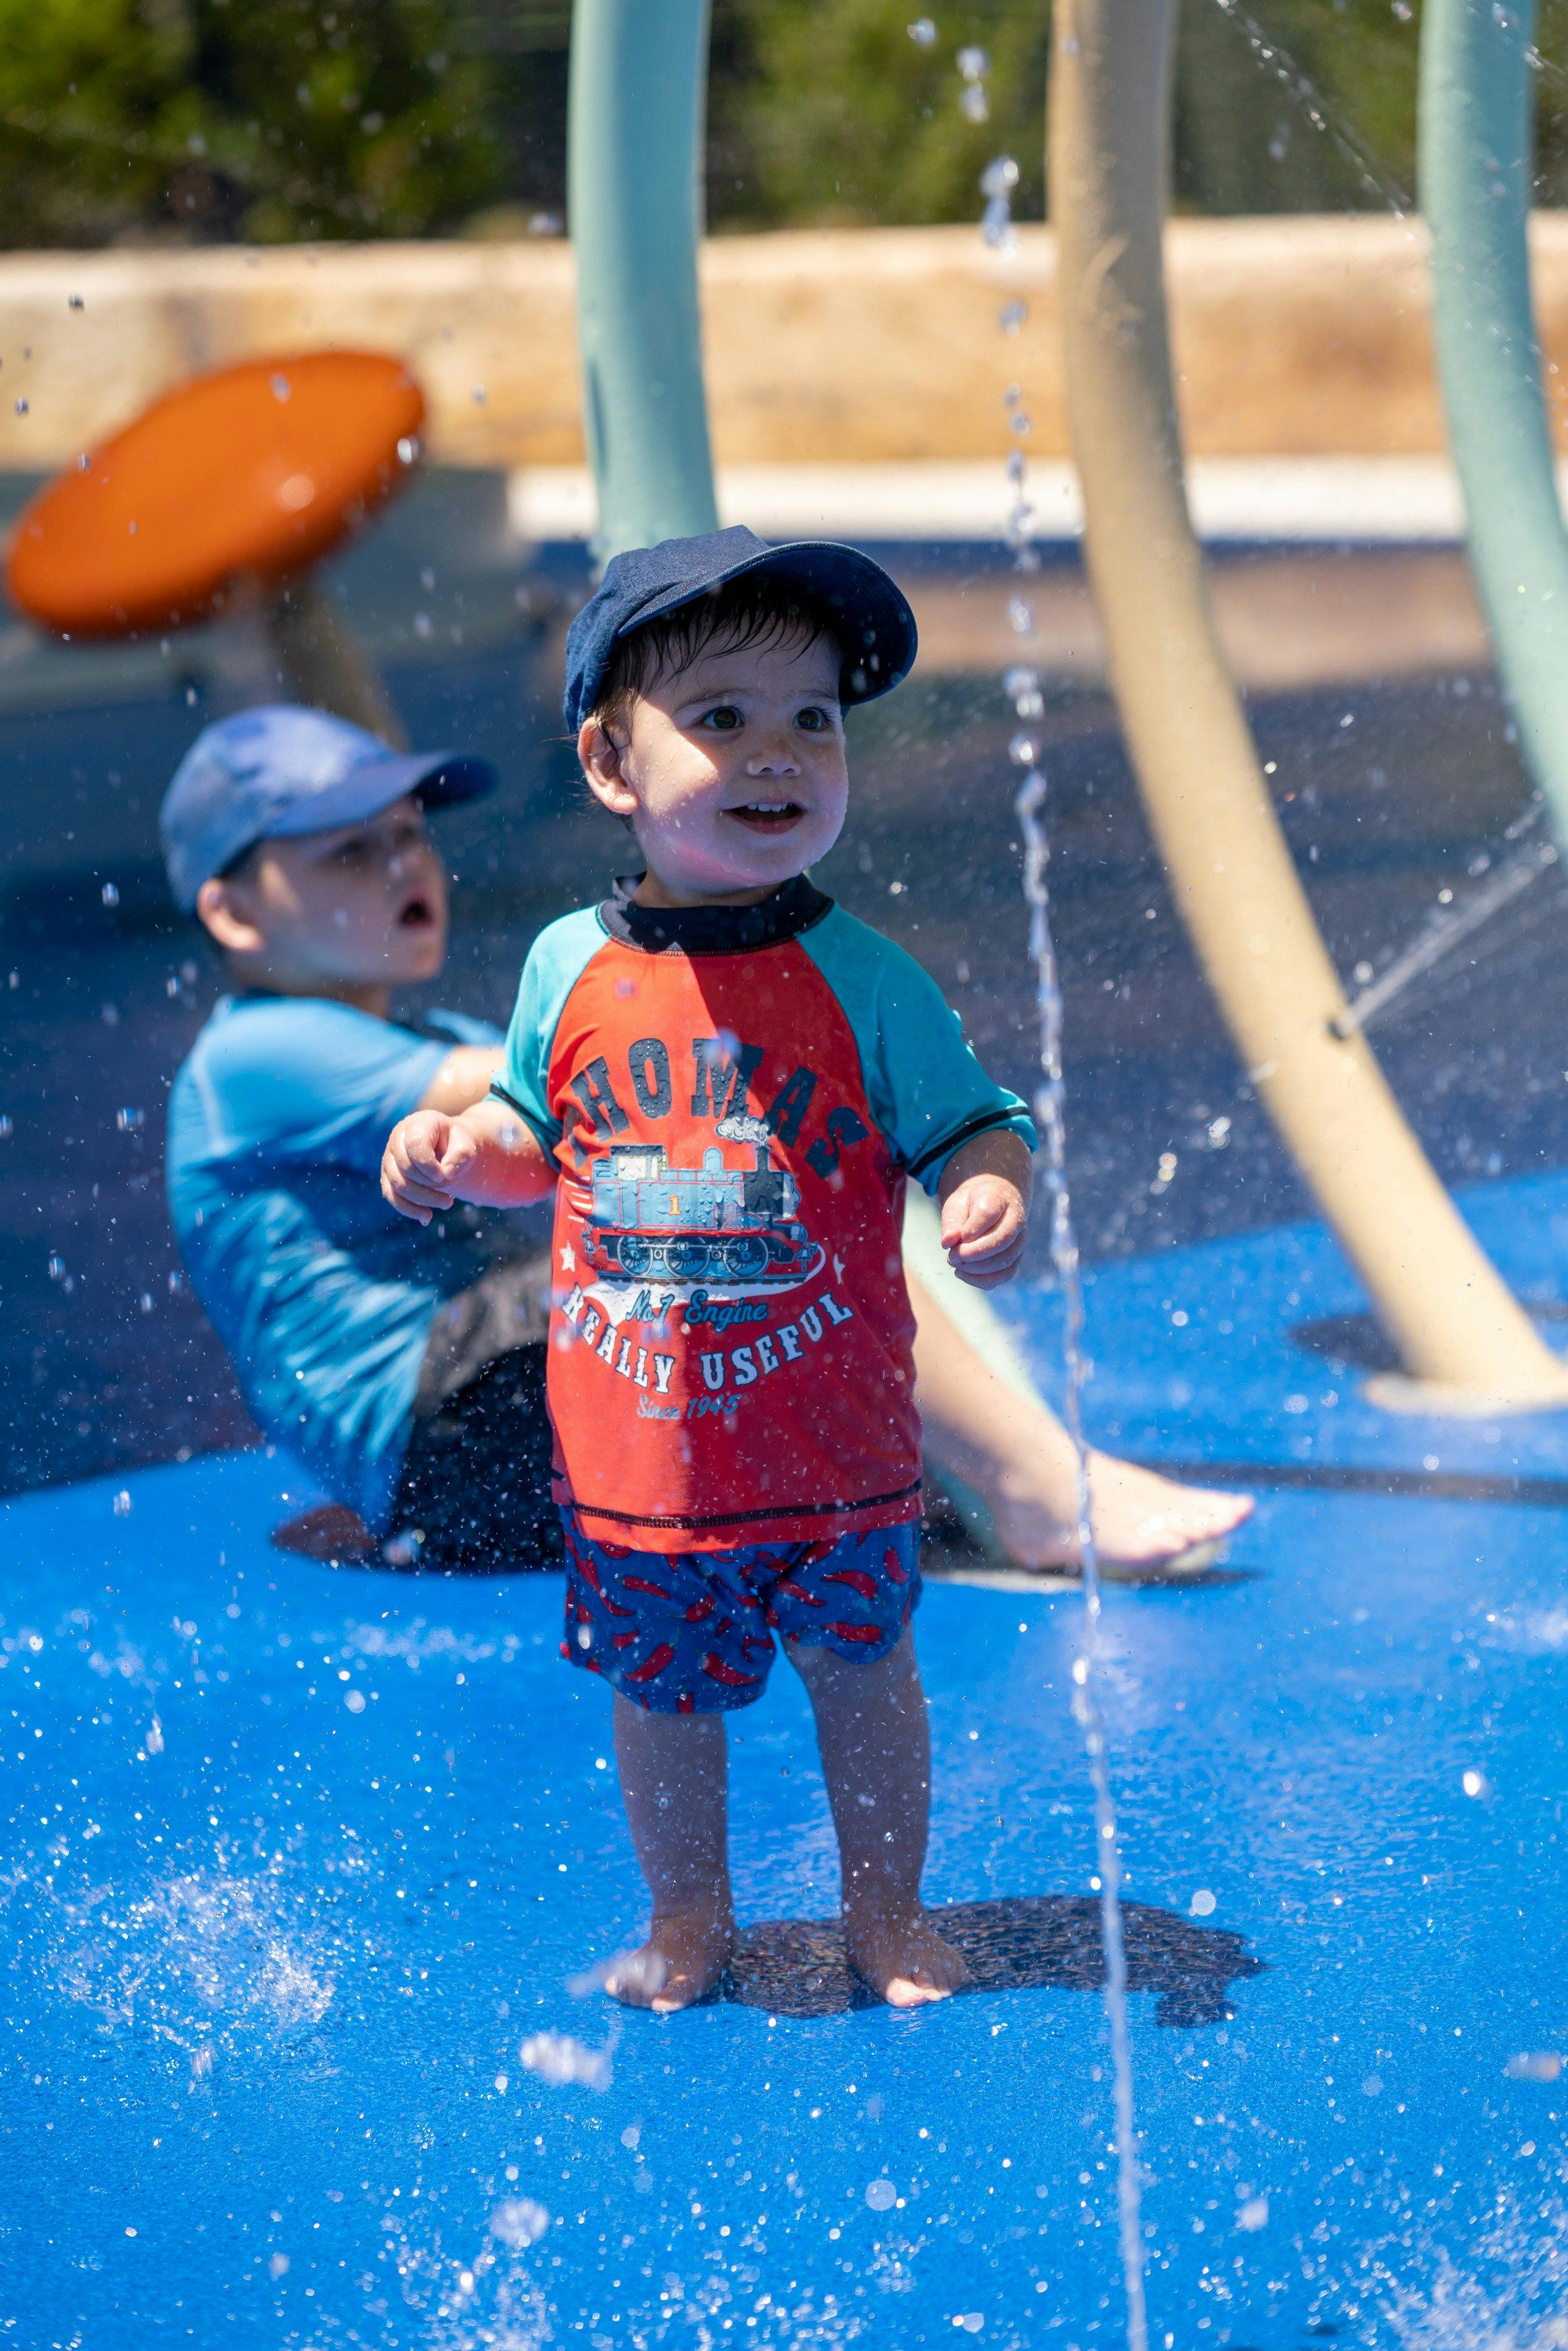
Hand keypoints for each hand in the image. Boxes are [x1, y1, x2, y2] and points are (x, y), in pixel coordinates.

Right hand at [381, 1109, 478, 1224]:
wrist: (446, 1148)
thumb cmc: (456, 1144)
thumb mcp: (465, 1144)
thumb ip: (460, 1155)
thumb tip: (446, 1174)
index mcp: (417, 1124)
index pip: (415, 1145)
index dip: (429, 1166)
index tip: (447, 1177)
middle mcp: (398, 1139)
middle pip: (405, 1168)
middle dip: (430, 1186)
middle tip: (451, 1194)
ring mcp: (389, 1158)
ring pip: (397, 1185)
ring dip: (423, 1200)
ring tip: (447, 1203)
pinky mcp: (388, 1176)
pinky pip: (391, 1196)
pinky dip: (408, 1210)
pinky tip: (427, 1217)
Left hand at [939, 1173, 1027, 1287]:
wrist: (994, 1205)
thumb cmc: (972, 1205)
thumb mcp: (957, 1204)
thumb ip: (952, 1222)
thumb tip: (947, 1242)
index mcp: (999, 1198)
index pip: (988, 1214)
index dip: (970, 1229)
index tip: (956, 1237)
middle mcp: (1016, 1220)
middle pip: (1001, 1240)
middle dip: (973, 1253)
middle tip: (951, 1256)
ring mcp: (1019, 1241)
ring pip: (1005, 1261)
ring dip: (976, 1268)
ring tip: (955, 1263)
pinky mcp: (1016, 1259)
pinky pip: (1004, 1276)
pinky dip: (982, 1280)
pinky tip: (963, 1273)